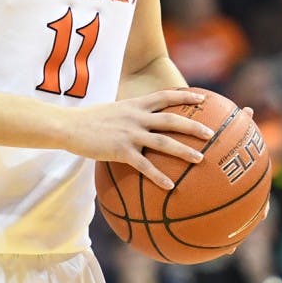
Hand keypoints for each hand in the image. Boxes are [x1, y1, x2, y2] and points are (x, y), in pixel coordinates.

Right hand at [65, 88, 213, 189]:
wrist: (69, 126)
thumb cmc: (89, 120)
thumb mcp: (112, 110)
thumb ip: (128, 114)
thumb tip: (140, 120)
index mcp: (135, 105)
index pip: (165, 96)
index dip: (185, 96)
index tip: (203, 97)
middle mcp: (136, 117)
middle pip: (172, 119)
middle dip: (194, 126)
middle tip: (211, 133)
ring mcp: (130, 134)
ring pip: (164, 142)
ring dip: (184, 151)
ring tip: (200, 159)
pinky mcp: (121, 150)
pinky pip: (144, 165)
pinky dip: (159, 176)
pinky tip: (170, 186)